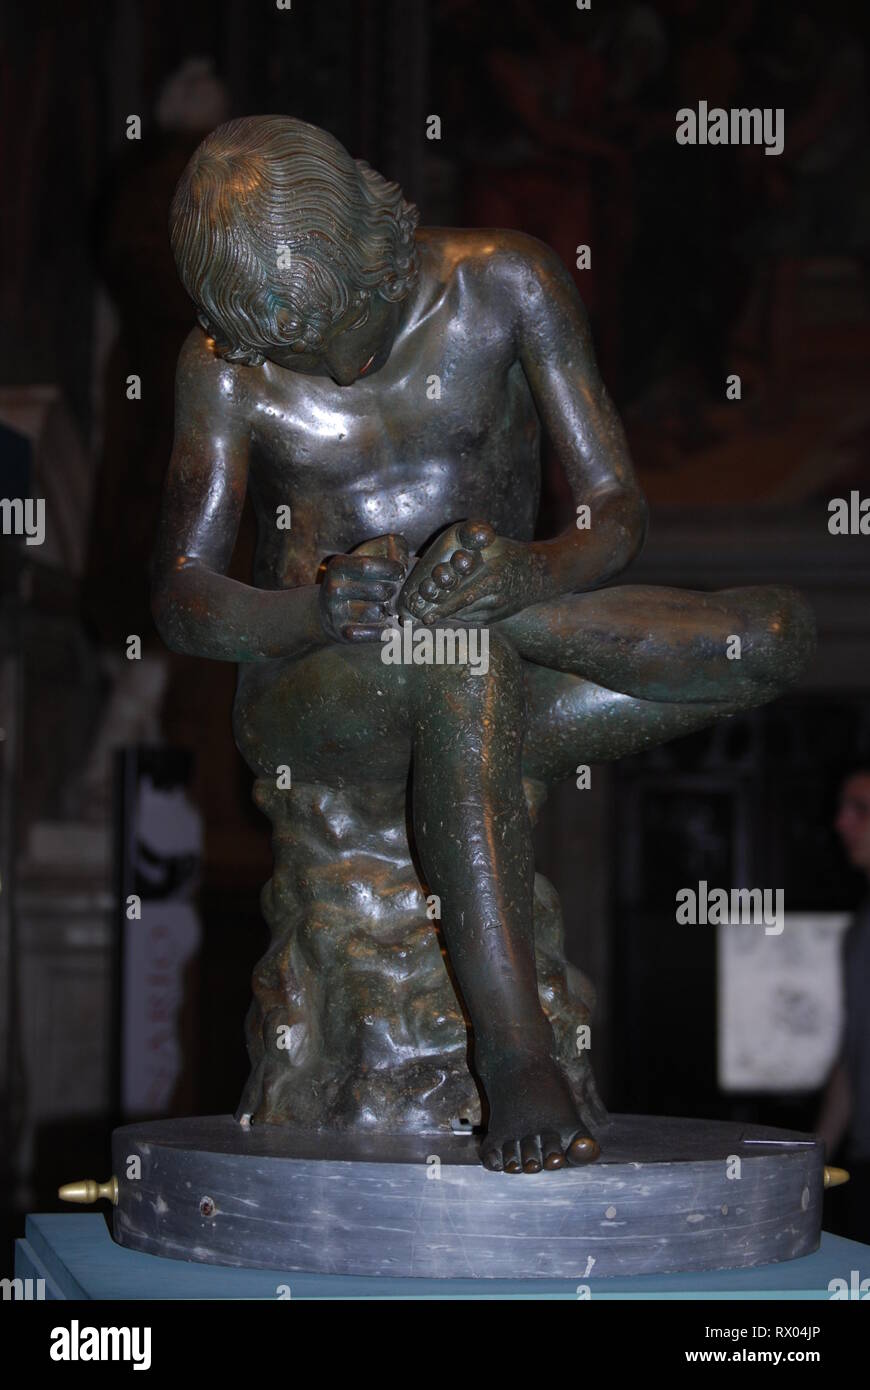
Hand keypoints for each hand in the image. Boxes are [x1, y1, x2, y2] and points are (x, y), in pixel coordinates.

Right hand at [319, 533, 409, 642]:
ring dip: (387, 612)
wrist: (327, 611)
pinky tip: (386, 627)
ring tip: (383, 609)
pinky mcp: (342, 634)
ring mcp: (335, 613)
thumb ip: (392, 548)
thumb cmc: (357, 580)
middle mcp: (333, 589)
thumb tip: (403, 563)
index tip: (400, 572)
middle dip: (392, 592)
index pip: (368, 566)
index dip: (391, 568)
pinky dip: (384, 632)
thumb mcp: (368, 557)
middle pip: (379, 591)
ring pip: (378, 613)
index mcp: (338, 566)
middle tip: (391, 593)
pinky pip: (373, 634)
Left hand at [398, 521, 545, 625]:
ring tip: (426, 615)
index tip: (425, 616)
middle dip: (438, 614)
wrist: (543, 575)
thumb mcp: (494, 545)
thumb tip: (444, 550)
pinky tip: (445, 610)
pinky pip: (471, 618)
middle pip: (460, 611)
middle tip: (417, 618)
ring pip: (464, 617)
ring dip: (446, 615)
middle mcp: (495, 600)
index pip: (463, 597)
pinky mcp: (496, 619)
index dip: (443, 608)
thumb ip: (470, 546)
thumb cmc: (514, 555)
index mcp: (493, 580)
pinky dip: (457, 615)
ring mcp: (496, 612)